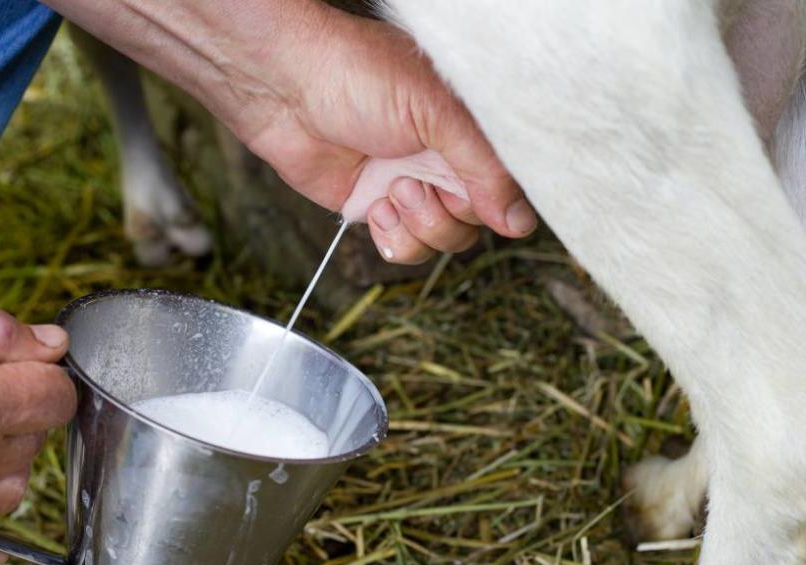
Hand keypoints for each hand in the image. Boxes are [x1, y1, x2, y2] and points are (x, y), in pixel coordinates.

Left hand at [238, 11, 537, 263]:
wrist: (286, 89)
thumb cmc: (359, 75)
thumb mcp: (437, 112)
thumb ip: (485, 167)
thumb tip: (519, 221)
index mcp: (471, 131)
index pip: (509, 187)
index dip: (494, 201)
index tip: (467, 193)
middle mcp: (446, 161)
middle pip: (476, 223)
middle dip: (446, 214)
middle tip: (413, 183)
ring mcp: (412, 187)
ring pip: (443, 241)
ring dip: (419, 226)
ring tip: (391, 190)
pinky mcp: (377, 208)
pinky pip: (404, 248)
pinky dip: (393, 238)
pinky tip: (375, 207)